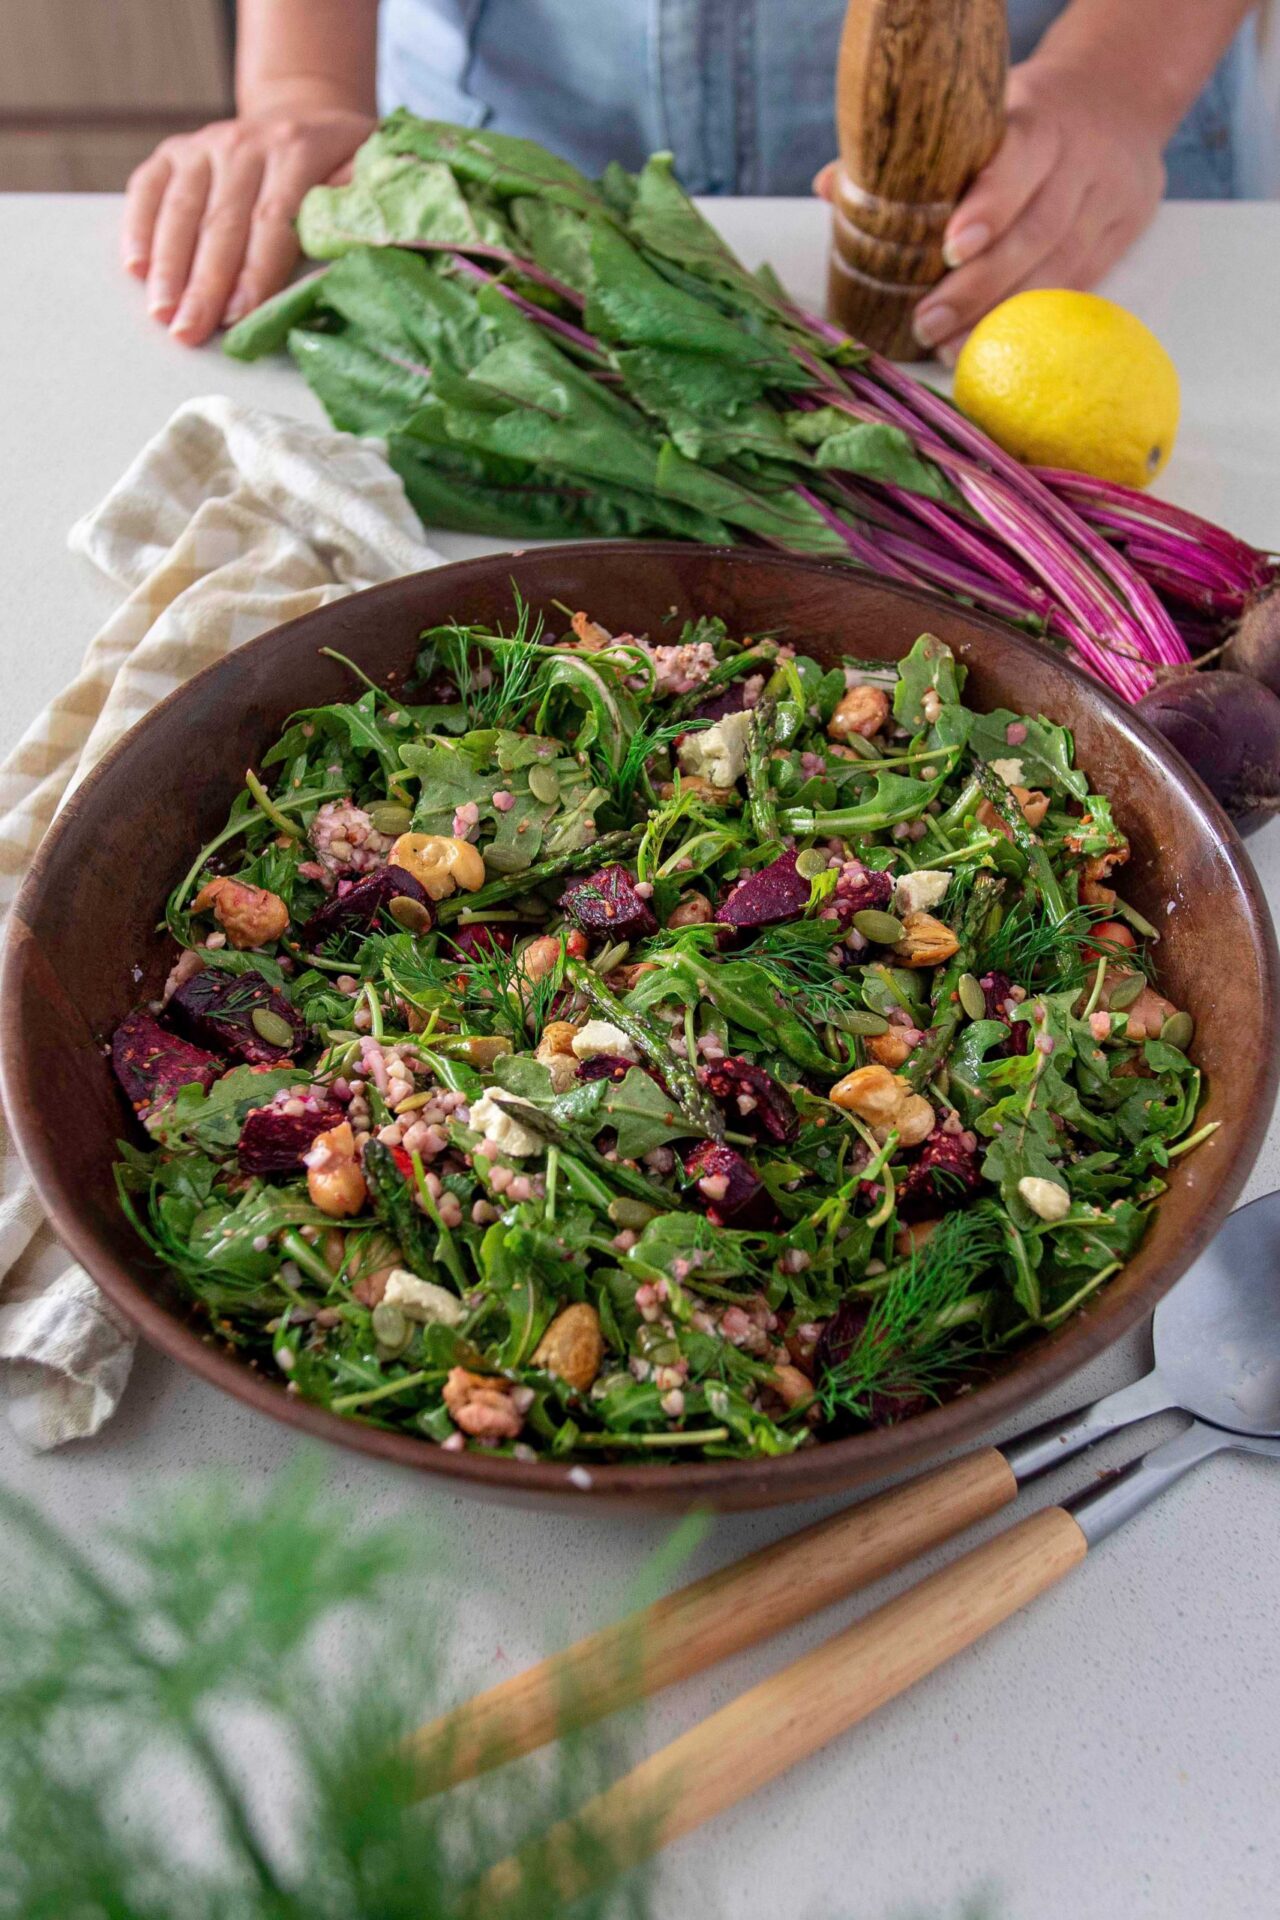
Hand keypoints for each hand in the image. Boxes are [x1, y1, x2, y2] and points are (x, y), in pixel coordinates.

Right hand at [122, 107, 375, 344]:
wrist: (301, 114)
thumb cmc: (339, 166)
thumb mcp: (369, 174)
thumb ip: (362, 209)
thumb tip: (359, 250)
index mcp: (297, 151)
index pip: (272, 221)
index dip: (254, 272)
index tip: (239, 316)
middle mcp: (246, 142)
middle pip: (221, 223)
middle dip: (203, 284)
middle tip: (189, 331)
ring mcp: (205, 144)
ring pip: (181, 209)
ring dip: (168, 266)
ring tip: (162, 314)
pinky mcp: (175, 151)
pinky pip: (149, 189)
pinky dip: (138, 227)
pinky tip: (136, 268)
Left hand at [813, 54, 1165, 363]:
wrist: (1120, 99)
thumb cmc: (1028, 116)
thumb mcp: (985, 112)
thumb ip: (914, 153)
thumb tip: (829, 186)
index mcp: (1042, 122)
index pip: (1020, 163)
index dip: (989, 207)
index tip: (950, 247)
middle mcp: (1081, 163)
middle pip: (1036, 232)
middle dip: (978, 286)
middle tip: (925, 322)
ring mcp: (1106, 204)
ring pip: (1058, 270)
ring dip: (999, 316)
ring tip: (947, 349)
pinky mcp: (1119, 240)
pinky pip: (1076, 289)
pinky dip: (1030, 322)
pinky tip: (990, 346)